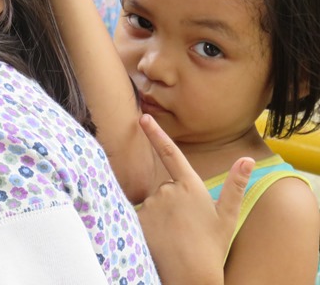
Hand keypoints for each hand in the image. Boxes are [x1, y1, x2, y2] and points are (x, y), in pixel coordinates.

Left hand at [136, 114, 252, 284]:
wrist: (192, 274)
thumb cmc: (212, 247)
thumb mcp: (227, 216)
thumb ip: (235, 185)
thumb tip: (247, 159)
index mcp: (191, 186)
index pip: (170, 153)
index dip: (155, 133)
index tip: (143, 117)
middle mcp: (168, 190)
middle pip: (163, 188)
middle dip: (171, 203)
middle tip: (184, 226)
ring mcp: (152, 204)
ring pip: (152, 203)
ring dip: (160, 215)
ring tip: (174, 235)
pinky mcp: (138, 218)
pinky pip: (139, 215)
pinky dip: (147, 224)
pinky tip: (159, 238)